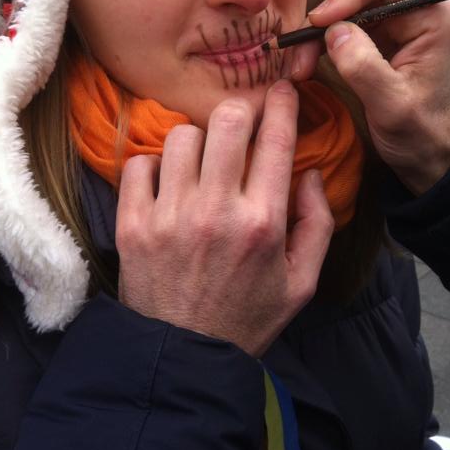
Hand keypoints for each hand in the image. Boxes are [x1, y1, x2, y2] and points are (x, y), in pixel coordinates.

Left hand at [115, 81, 333, 355]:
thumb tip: (309, 172)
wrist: (182, 360)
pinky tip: (168, 187)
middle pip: (226, 120)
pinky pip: (138, 164)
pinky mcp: (132, 224)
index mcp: (263, 222)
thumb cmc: (248, 317)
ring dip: (197, 143)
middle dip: (239, 110)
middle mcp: (216, 211)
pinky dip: (153, 168)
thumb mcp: (302, 282)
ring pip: (181, 136)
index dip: (282, 103)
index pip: (276, 139)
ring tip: (202, 164)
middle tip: (241, 122)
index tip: (282, 89)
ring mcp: (169, 216)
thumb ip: (317, 223)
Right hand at [291, 0, 449, 194]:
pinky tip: (307, 66)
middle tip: (301, 49)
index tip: (322, 22)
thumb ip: (364, 66)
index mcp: (432, 14)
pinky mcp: (378, 36)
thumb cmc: (420, 133)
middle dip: (327, 15)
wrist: (427, 156)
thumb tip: (333, 31)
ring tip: (300, 66)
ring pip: (344, 6)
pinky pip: (341, 25)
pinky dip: (320, 43)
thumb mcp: (392, 105)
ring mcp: (395, 21)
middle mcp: (415, 8)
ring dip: (318, 33)